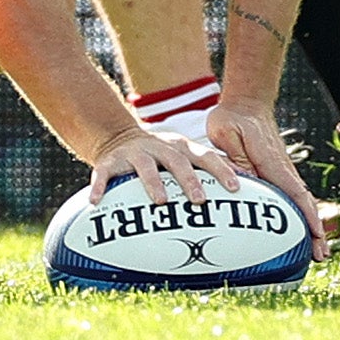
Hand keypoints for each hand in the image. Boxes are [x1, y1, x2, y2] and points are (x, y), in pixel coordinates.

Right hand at [86, 120, 241, 208]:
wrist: (117, 137)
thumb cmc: (160, 157)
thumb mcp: (181, 156)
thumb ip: (204, 169)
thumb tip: (243, 187)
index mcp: (181, 147)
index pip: (205, 156)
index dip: (221, 170)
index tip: (236, 187)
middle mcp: (159, 147)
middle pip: (178, 161)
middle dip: (190, 180)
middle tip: (201, 200)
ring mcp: (134, 153)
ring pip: (145, 167)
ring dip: (153, 184)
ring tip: (161, 202)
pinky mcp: (109, 161)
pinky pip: (103, 173)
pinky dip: (100, 187)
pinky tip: (97, 202)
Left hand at [199, 102, 324, 255]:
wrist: (246, 102)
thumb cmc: (233, 118)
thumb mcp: (226, 134)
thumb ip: (235, 158)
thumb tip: (242, 183)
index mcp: (272, 161)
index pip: (295, 192)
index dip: (307, 215)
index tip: (316, 235)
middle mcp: (283, 167)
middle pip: (304, 202)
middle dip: (315, 229)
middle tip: (321, 256)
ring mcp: (283, 169)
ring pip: (301, 201)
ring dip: (310, 225)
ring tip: (315, 251)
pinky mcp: (278, 171)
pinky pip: (292, 195)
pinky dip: (300, 214)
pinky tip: (298, 231)